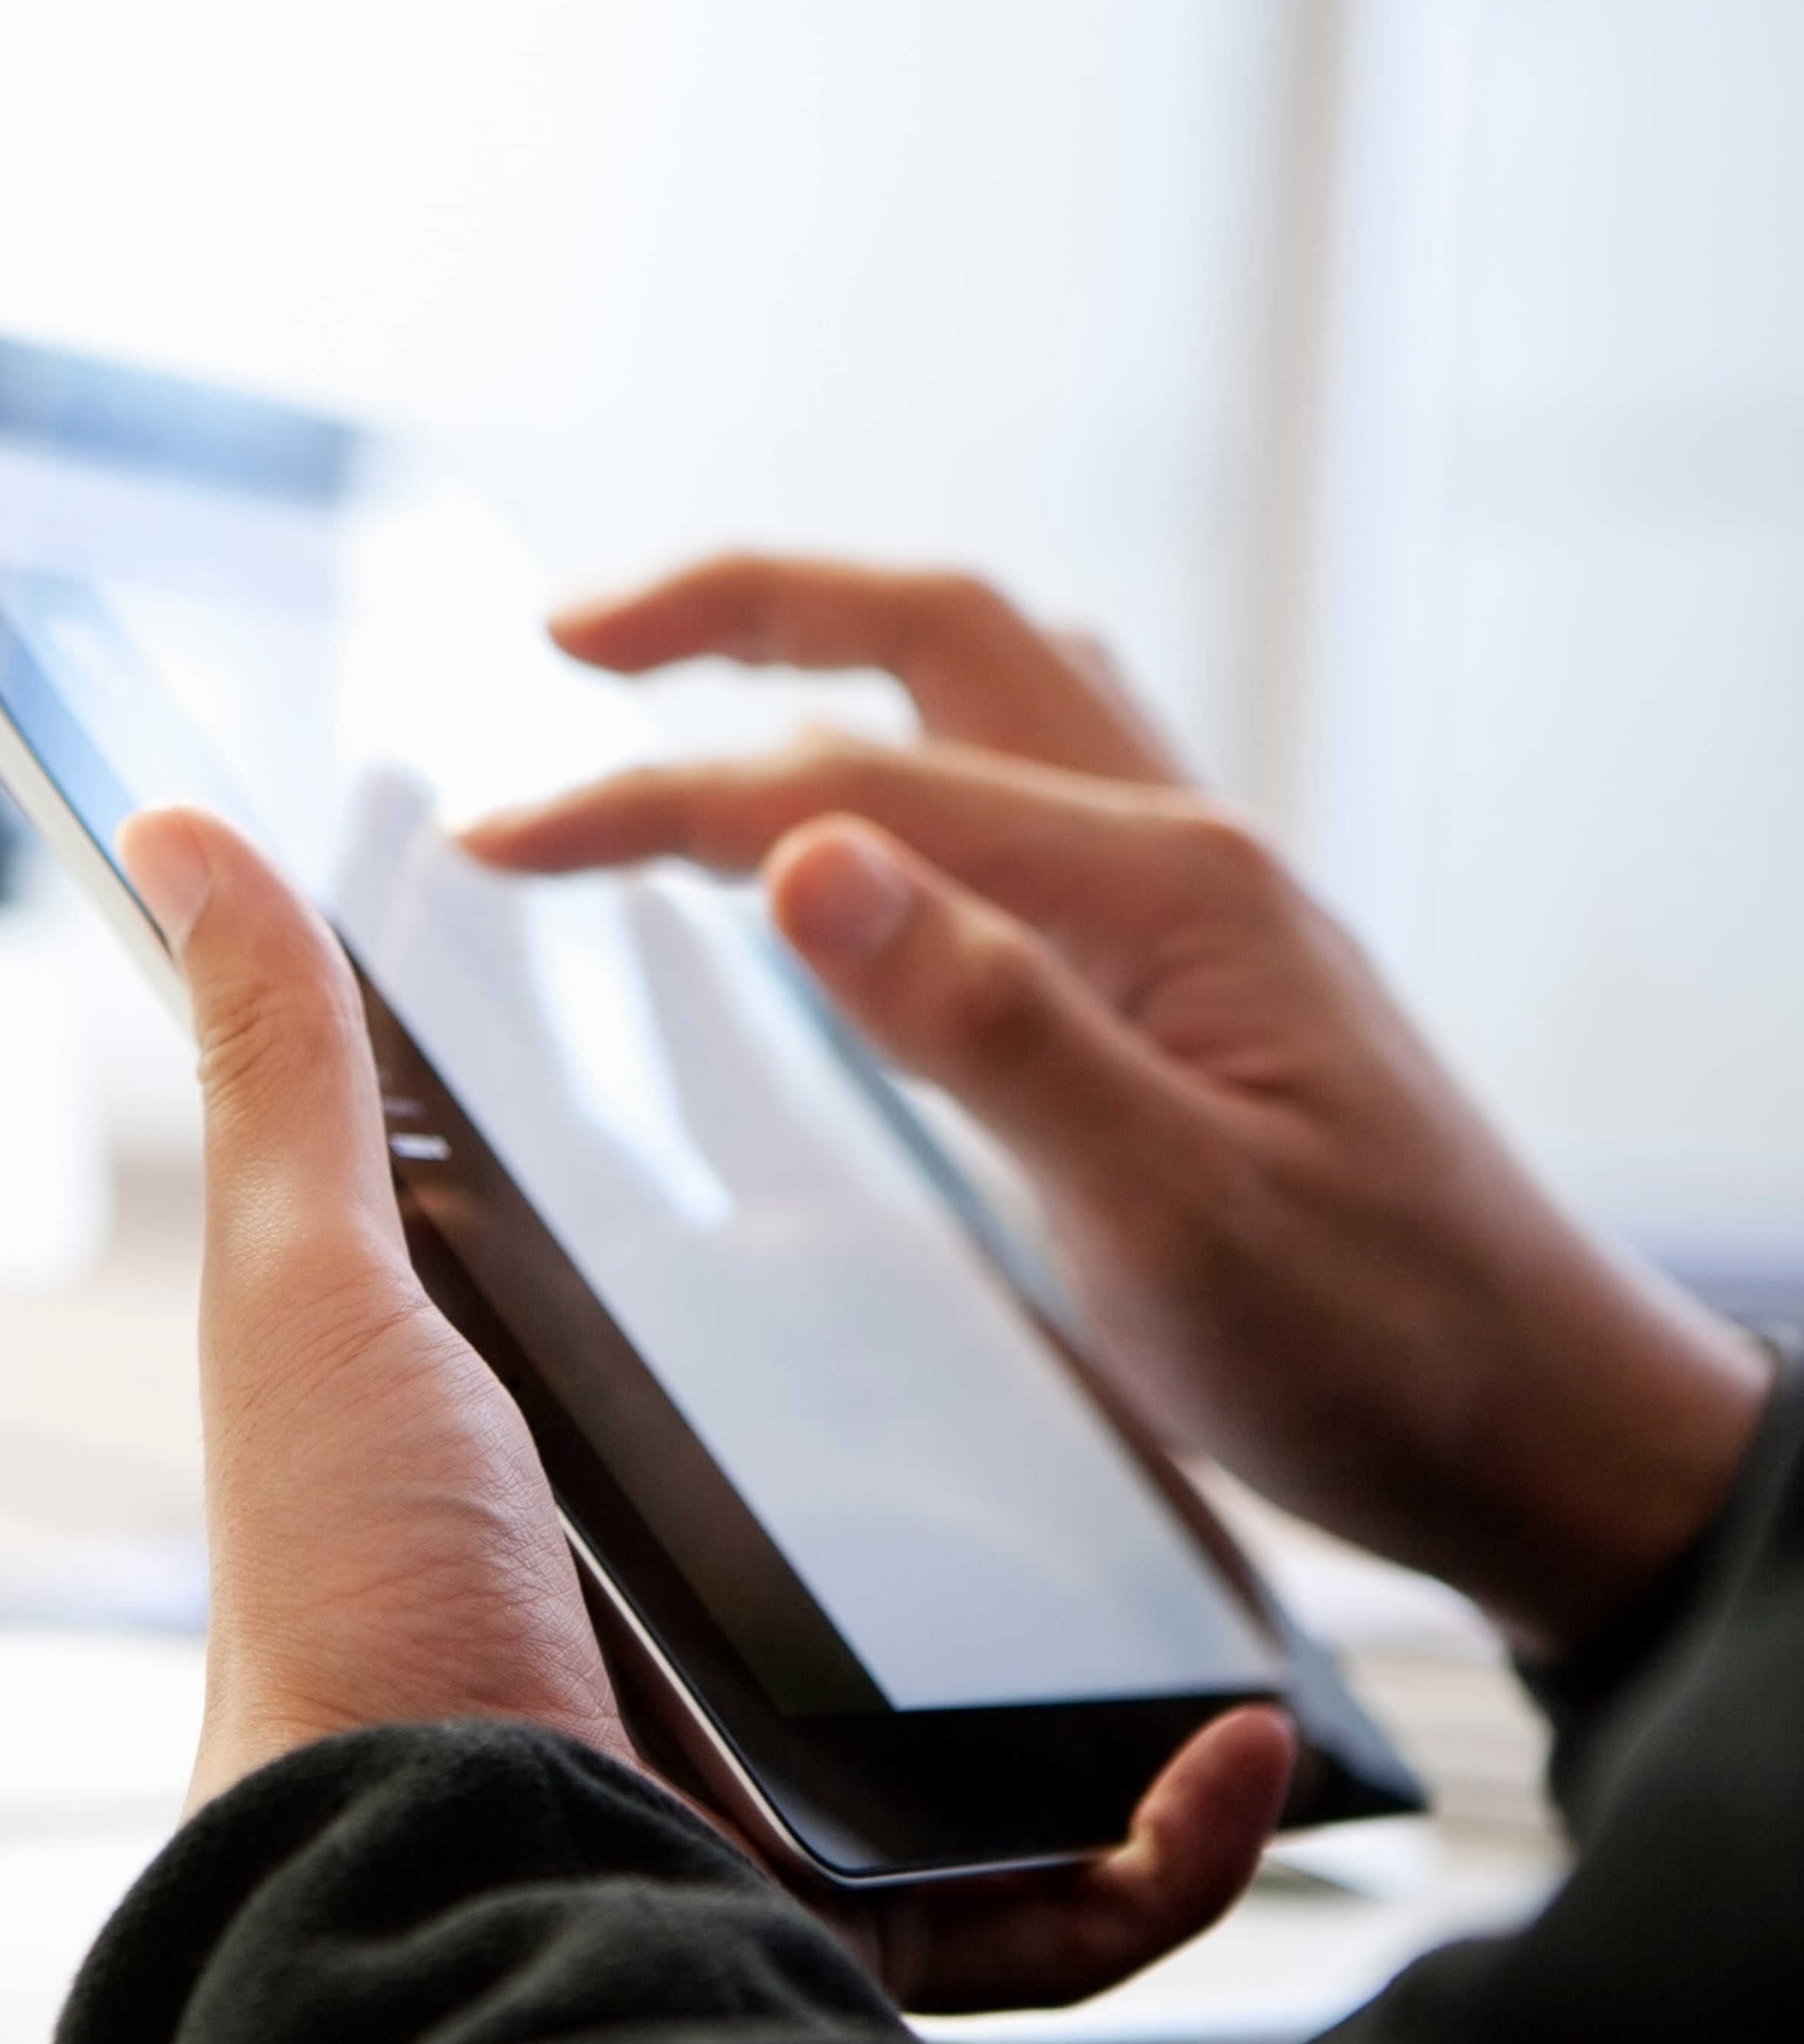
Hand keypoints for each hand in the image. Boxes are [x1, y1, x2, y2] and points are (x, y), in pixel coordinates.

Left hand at [122, 801, 1291, 2011]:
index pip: (704, 1345)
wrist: (424, 1886)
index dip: (794, 1244)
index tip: (921, 1137)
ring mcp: (783, 1777)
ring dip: (1127, 1637)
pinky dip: (1177, 1834)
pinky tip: (1236, 1740)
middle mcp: (664, 1627)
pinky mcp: (872, 1907)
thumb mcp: (314, 1283)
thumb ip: (285, 1069)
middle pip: (874, 1528)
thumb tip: (183, 838)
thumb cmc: (349, 1586)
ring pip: (1006, 1703)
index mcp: (551, 1480)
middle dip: (1002, 1461)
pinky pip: (1071, 1887)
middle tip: (1121, 1330)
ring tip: (1221, 1532)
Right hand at [467, 556, 1769, 1660]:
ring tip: (675, 673)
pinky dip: (900, 738)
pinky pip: (1024, 778)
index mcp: (1163, 888)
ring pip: (990, 683)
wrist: (1547, 1437)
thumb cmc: (1376, 1348)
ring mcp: (1192, 896)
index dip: (651, 797)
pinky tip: (846, 817)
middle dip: (737, 606)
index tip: (496, 845)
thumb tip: (800, 856)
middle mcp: (1180, 849)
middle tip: (565, 635)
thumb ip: (985, 1023)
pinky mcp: (1186, 961)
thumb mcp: (1168, 1210)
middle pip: (936, 632)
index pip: (848, 782)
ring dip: (826, 645)